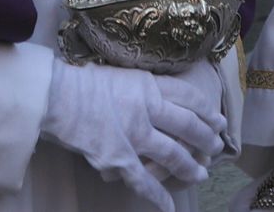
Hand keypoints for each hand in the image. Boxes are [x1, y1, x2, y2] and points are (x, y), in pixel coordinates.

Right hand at [41, 61, 220, 210]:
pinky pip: (145, 181)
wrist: (55, 96)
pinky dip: (159, 196)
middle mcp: (147, 109)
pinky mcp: (120, 158)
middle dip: (206, 139)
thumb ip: (140, 87)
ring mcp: (135, 135)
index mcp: (148, 85)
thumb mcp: (119, 74)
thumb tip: (154, 95)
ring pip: (173, 155)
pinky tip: (169, 207)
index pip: (189, 97)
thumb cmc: (80, 82)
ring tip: (201, 174)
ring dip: (190, 167)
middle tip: (216, 147)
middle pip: (188, 126)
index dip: (207, 111)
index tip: (218, 120)